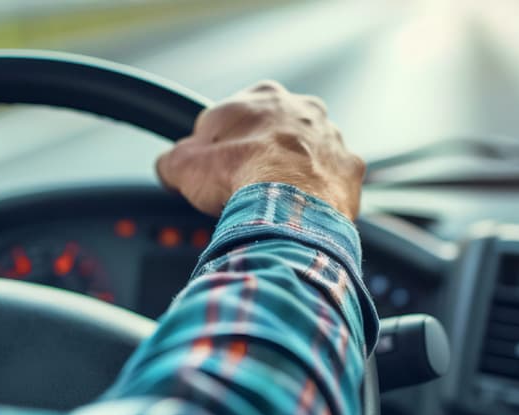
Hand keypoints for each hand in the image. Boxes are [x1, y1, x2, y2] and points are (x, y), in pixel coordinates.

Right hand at [156, 81, 363, 219]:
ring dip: (293, 176)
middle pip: (276, 134)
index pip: (235, 117)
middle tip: (243, 188)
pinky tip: (300, 213)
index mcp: (264, 96)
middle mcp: (305, 110)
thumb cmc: (239, 175)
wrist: (287, 206)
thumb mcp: (182, 164)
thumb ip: (173, 160)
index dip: (218, 147)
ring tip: (273, 205)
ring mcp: (332, 140)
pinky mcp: (349, 172)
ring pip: (308, 157)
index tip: (213, 170)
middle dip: (261, 157)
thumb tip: (168, 167)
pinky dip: (317, 198)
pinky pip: (331, 184)